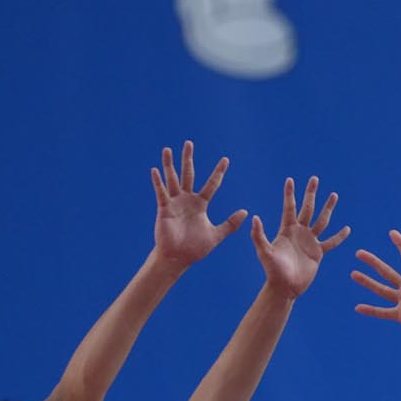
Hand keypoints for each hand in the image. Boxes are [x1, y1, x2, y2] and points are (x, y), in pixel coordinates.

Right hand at [151, 142, 247, 268]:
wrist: (179, 258)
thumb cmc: (196, 248)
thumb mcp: (216, 235)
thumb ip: (230, 224)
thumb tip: (246, 212)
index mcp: (200, 204)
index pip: (212, 184)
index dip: (218, 172)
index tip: (226, 159)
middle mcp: (187, 200)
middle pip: (188, 174)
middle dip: (188, 159)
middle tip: (189, 143)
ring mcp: (175, 203)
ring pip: (172, 179)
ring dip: (169, 164)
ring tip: (167, 149)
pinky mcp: (164, 209)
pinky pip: (161, 193)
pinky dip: (158, 182)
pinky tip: (155, 170)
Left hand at [250, 176, 348, 299]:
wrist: (285, 287)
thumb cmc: (272, 270)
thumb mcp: (264, 252)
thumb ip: (259, 235)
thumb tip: (254, 217)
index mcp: (286, 230)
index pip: (289, 207)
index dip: (290, 194)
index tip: (290, 179)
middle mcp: (299, 232)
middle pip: (307, 208)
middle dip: (311, 193)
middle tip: (314, 179)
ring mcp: (310, 241)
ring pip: (322, 220)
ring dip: (327, 208)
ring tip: (334, 194)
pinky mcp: (318, 252)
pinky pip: (331, 242)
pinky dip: (339, 236)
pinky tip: (347, 229)